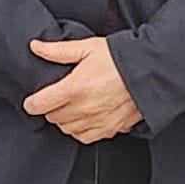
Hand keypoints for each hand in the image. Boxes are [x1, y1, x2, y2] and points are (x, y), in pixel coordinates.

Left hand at [24, 37, 142, 143]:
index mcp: (75, 87)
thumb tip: (36, 47)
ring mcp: (97, 121)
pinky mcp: (110, 129)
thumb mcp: (89, 47)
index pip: (39, 105)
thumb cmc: (122, 57)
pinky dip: (81, 129)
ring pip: (66, 128)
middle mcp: (84, 108)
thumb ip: (59, 50)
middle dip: (52, 107)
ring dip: (66, 119)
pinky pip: (84, 137)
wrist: (152, 70)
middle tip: (61, 95)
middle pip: (52, 117)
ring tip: (75, 104)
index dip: (32, 102)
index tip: (34, 99)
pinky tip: (87, 116)